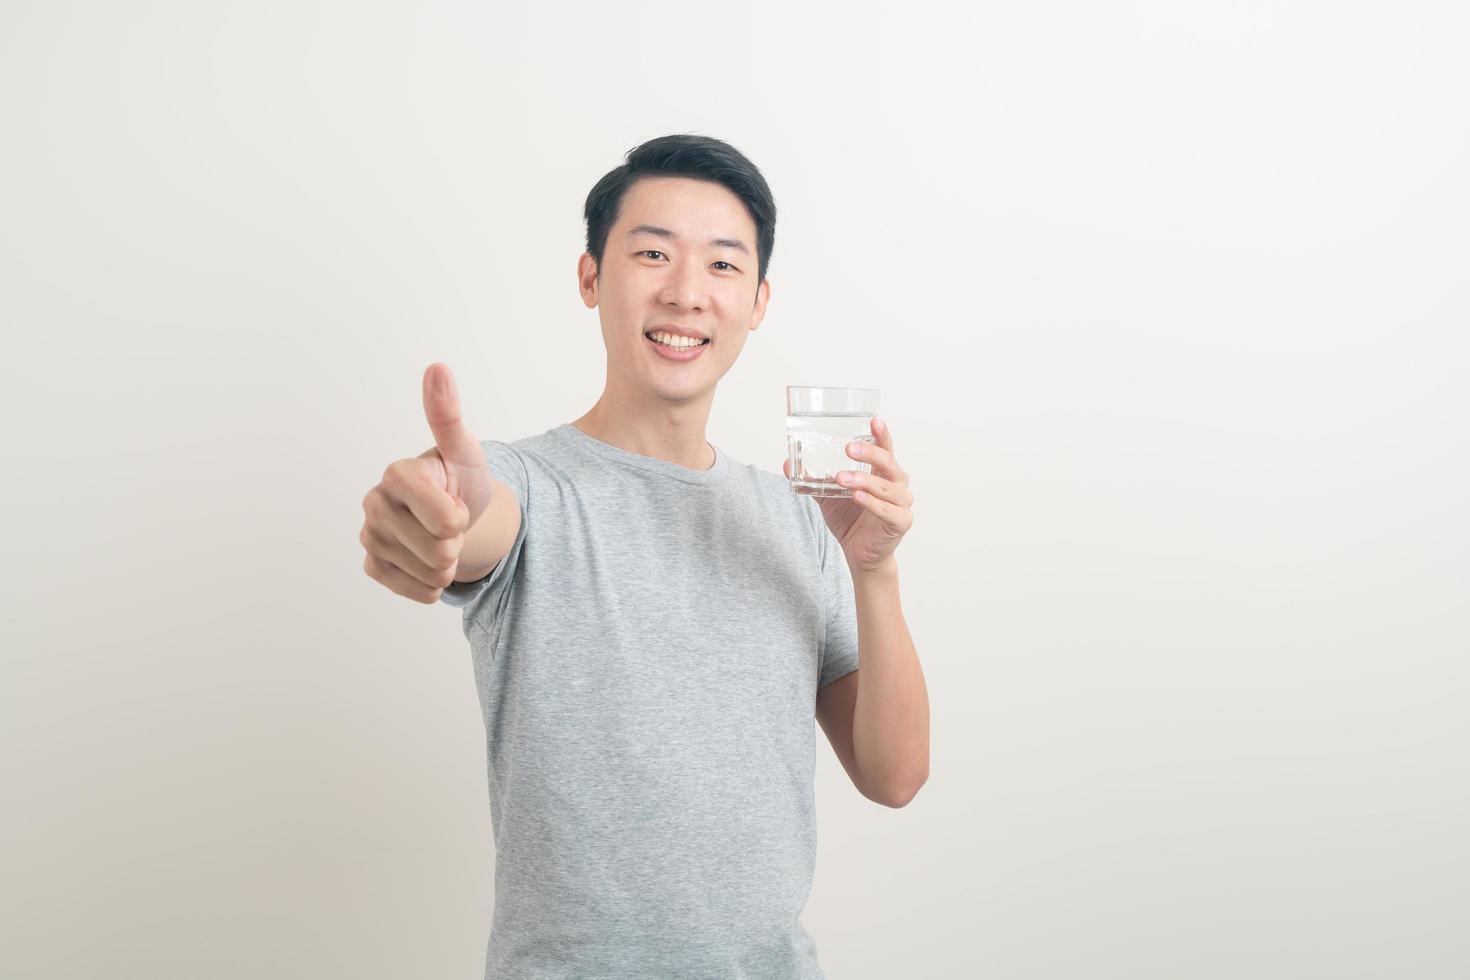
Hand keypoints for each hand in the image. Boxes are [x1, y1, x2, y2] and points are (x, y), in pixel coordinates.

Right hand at [359, 363, 494, 602]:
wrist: (456, 513)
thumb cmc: (460, 479)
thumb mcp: (464, 451)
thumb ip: (448, 416)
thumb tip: (437, 368)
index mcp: (397, 473)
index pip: (447, 520)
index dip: (462, 517)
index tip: (455, 499)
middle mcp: (374, 502)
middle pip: (440, 552)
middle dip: (456, 543)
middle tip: (449, 523)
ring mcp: (370, 536)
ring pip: (431, 574)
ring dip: (447, 564)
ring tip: (439, 539)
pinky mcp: (372, 565)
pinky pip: (417, 591)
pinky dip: (432, 583)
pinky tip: (427, 560)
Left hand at [784, 417, 913, 575]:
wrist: (860, 555)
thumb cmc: (850, 520)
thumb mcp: (828, 496)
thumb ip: (813, 480)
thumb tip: (787, 463)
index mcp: (883, 474)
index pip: (886, 449)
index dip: (882, 434)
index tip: (874, 421)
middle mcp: (897, 485)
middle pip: (889, 463)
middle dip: (870, 453)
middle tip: (849, 448)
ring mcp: (901, 504)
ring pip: (887, 488)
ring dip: (864, 480)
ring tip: (842, 477)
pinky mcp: (900, 523)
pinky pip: (888, 511)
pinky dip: (872, 503)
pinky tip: (857, 496)